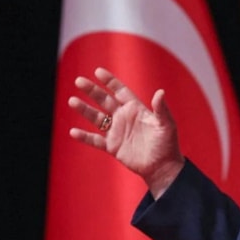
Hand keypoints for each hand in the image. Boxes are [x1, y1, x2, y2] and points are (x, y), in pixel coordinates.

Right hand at [68, 67, 183, 197]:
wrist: (163, 167)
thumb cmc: (167, 144)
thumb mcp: (166, 125)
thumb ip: (161, 109)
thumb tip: (160, 92)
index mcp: (136, 109)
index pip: (120, 91)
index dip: (110, 81)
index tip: (98, 72)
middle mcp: (124, 118)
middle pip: (104, 100)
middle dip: (92, 91)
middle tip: (79, 81)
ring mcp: (117, 132)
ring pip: (97, 118)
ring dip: (85, 110)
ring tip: (72, 101)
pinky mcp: (112, 147)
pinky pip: (95, 140)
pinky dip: (85, 137)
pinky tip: (73, 131)